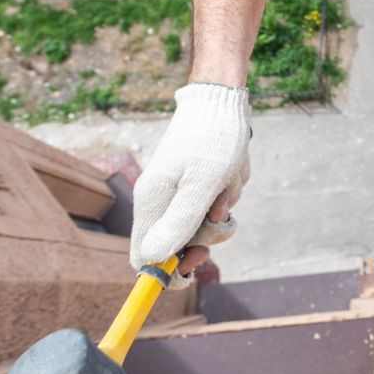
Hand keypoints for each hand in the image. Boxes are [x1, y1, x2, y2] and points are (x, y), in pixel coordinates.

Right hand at [129, 82, 250, 287]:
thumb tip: (151, 260)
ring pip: (204, 226)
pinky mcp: (197, 185)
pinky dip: (227, 195)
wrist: (223, 100)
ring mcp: (179, 193)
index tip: (193, 268)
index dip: (166, 273)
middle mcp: (160, 201)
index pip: (143, 258)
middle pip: (180, 246)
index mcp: (151, 203)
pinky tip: (230, 174)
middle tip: (219, 214)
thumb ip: (178, 223)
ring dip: (222, 210)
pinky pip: (215, 207)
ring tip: (225, 182)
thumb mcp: (201, 184)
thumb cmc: (213, 140)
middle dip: (207, 235)